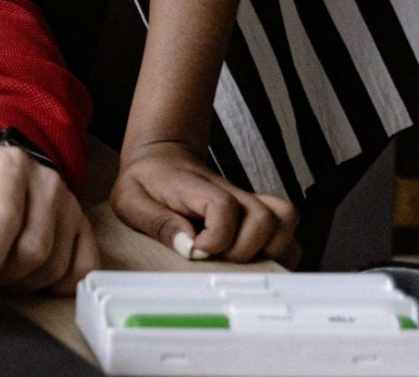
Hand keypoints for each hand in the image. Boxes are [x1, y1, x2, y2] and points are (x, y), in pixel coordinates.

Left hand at [0, 145, 97, 293]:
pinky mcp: (84, 224)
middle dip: (4, 275)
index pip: (4, 220)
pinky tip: (33, 274)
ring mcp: (70, 203)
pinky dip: (56, 283)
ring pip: (55, 266)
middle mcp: (45, 181)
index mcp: (5, 168)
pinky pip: (81, 269)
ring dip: (25, 282)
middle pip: (33, 251)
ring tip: (3, 270)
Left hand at [113, 142, 298, 264]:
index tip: (196, 251)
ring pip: (284, 220)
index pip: (223, 207)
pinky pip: (288, 227)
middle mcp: (230, 192)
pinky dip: (281, 248)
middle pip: (264, 218)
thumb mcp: (130, 200)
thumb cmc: (145, 183)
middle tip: (217, 258)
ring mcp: (247, 201)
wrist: (161, 158)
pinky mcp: (257, 212)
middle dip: (244, 250)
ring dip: (268, 249)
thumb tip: (189, 247)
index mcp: (196, 187)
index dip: (216, 236)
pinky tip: (255, 260)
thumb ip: (156, 221)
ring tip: (238, 261)